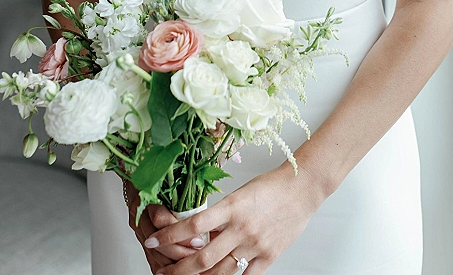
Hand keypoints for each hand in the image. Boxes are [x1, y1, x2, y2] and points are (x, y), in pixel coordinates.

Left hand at [139, 161, 325, 274]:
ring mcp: (255, 244)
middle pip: (202, 257)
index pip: (192, 225)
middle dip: (178, 269)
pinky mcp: (269, 256)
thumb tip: (199, 234)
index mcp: (231, 206)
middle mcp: (241, 227)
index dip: (168, 235)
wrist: (302, 188)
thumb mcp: (240, 195)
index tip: (150, 239)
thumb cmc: (271, 186)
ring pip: (220, 272)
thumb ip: (221, 216)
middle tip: (162, 273)